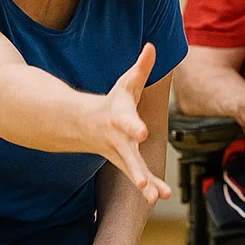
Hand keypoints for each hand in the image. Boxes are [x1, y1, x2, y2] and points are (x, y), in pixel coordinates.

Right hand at [97, 44, 171, 206]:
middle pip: (127, 155)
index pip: (128, 121)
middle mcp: (119, 139)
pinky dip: (147, 188)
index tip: (142, 132)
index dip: (134, 125)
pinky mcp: (125, 164)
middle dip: (135, 168)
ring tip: (156, 198)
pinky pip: (137, 177)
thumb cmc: (114, 101)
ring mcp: (120, 154)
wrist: (86, 124)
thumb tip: (152, 45)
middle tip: (142, 184)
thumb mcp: (126, 83)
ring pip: (131, 170)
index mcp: (120, 118)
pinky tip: (158, 199)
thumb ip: (141, 67)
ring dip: (143, 184)